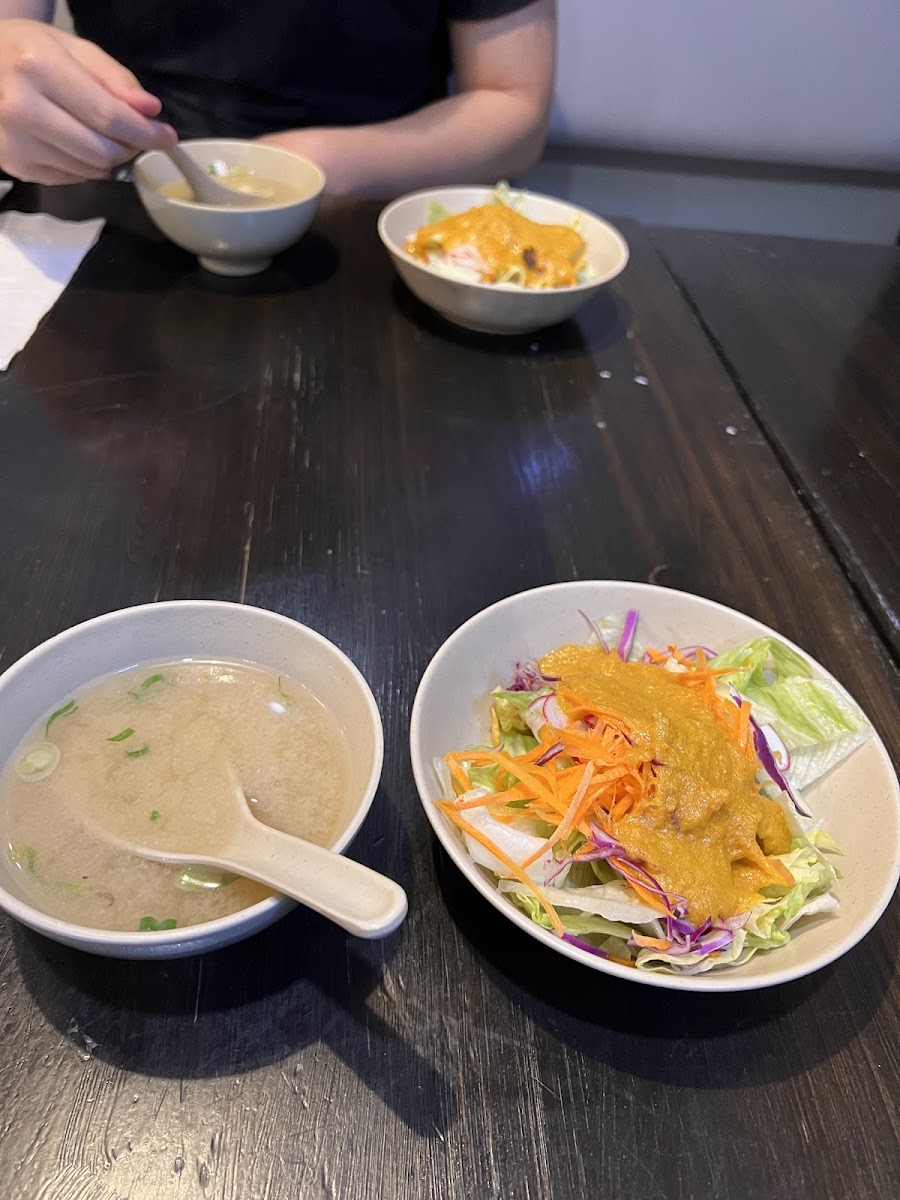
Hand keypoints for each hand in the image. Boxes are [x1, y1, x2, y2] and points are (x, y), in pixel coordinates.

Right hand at [0, 19, 175, 183]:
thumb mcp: (72, 48)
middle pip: (103, 151)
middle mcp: (22, 108)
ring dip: (110, 159)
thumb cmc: (29, 52)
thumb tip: (150, 110)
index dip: (145, 132)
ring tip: (106, 136)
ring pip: (91, 170)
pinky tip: (77, 143)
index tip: (167, 138)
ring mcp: (16, 143)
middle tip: (136, 136)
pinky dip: (87, 166)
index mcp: (38, 67)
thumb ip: (114, 78)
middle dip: (130, 148)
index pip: (108, 116)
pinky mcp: (16, 167)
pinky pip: (72, 178)